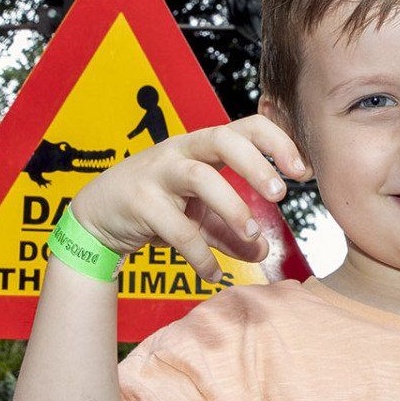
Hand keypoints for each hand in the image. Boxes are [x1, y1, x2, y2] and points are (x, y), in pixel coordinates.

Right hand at [65, 114, 309, 281]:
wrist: (96, 216)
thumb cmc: (155, 206)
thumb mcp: (198, 217)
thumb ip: (231, 232)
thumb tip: (263, 251)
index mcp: (201, 147)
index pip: (244, 127)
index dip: (277, 142)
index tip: (303, 171)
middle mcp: (180, 152)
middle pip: (222, 139)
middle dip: (256, 164)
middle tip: (279, 195)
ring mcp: (157, 174)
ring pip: (199, 178)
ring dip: (232, 206)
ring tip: (251, 234)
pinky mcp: (139, 202)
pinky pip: (176, 228)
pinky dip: (200, 255)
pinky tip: (212, 273)